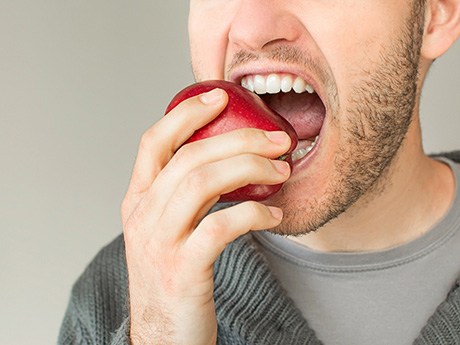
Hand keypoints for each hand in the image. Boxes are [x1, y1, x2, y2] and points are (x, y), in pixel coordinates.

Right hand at [121, 88, 290, 344]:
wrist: (162, 336)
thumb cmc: (172, 275)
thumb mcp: (165, 228)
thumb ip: (183, 194)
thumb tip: (227, 159)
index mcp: (137, 200)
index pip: (154, 142)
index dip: (186, 114)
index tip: (220, 97)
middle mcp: (142, 216)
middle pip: (189, 157)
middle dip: (239, 139)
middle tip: (277, 140)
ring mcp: (159, 243)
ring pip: (203, 183)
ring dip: (250, 169)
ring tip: (281, 173)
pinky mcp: (182, 270)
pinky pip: (221, 227)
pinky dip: (254, 214)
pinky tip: (275, 217)